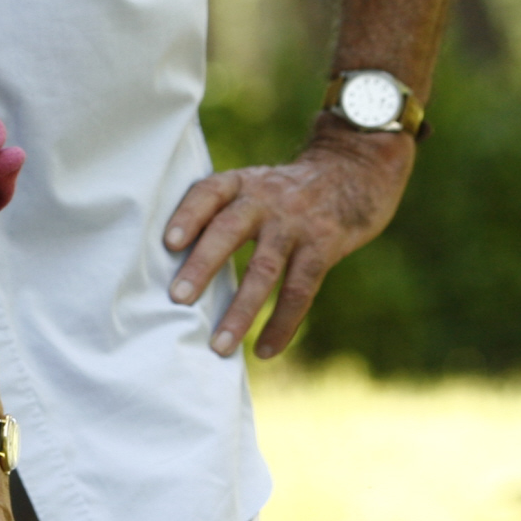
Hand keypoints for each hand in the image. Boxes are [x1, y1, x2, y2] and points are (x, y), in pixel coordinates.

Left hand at [164, 118, 415, 357]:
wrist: (352, 170)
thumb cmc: (285, 189)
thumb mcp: (252, 184)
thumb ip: (223, 211)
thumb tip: (173, 261)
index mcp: (240, 183)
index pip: (207, 193)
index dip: (187, 215)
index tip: (168, 243)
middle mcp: (265, 200)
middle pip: (229, 230)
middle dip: (203, 265)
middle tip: (178, 298)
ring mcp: (295, 224)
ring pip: (264, 268)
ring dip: (240, 309)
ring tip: (220, 345)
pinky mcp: (324, 247)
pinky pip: (300, 290)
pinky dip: (281, 323)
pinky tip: (264, 350)